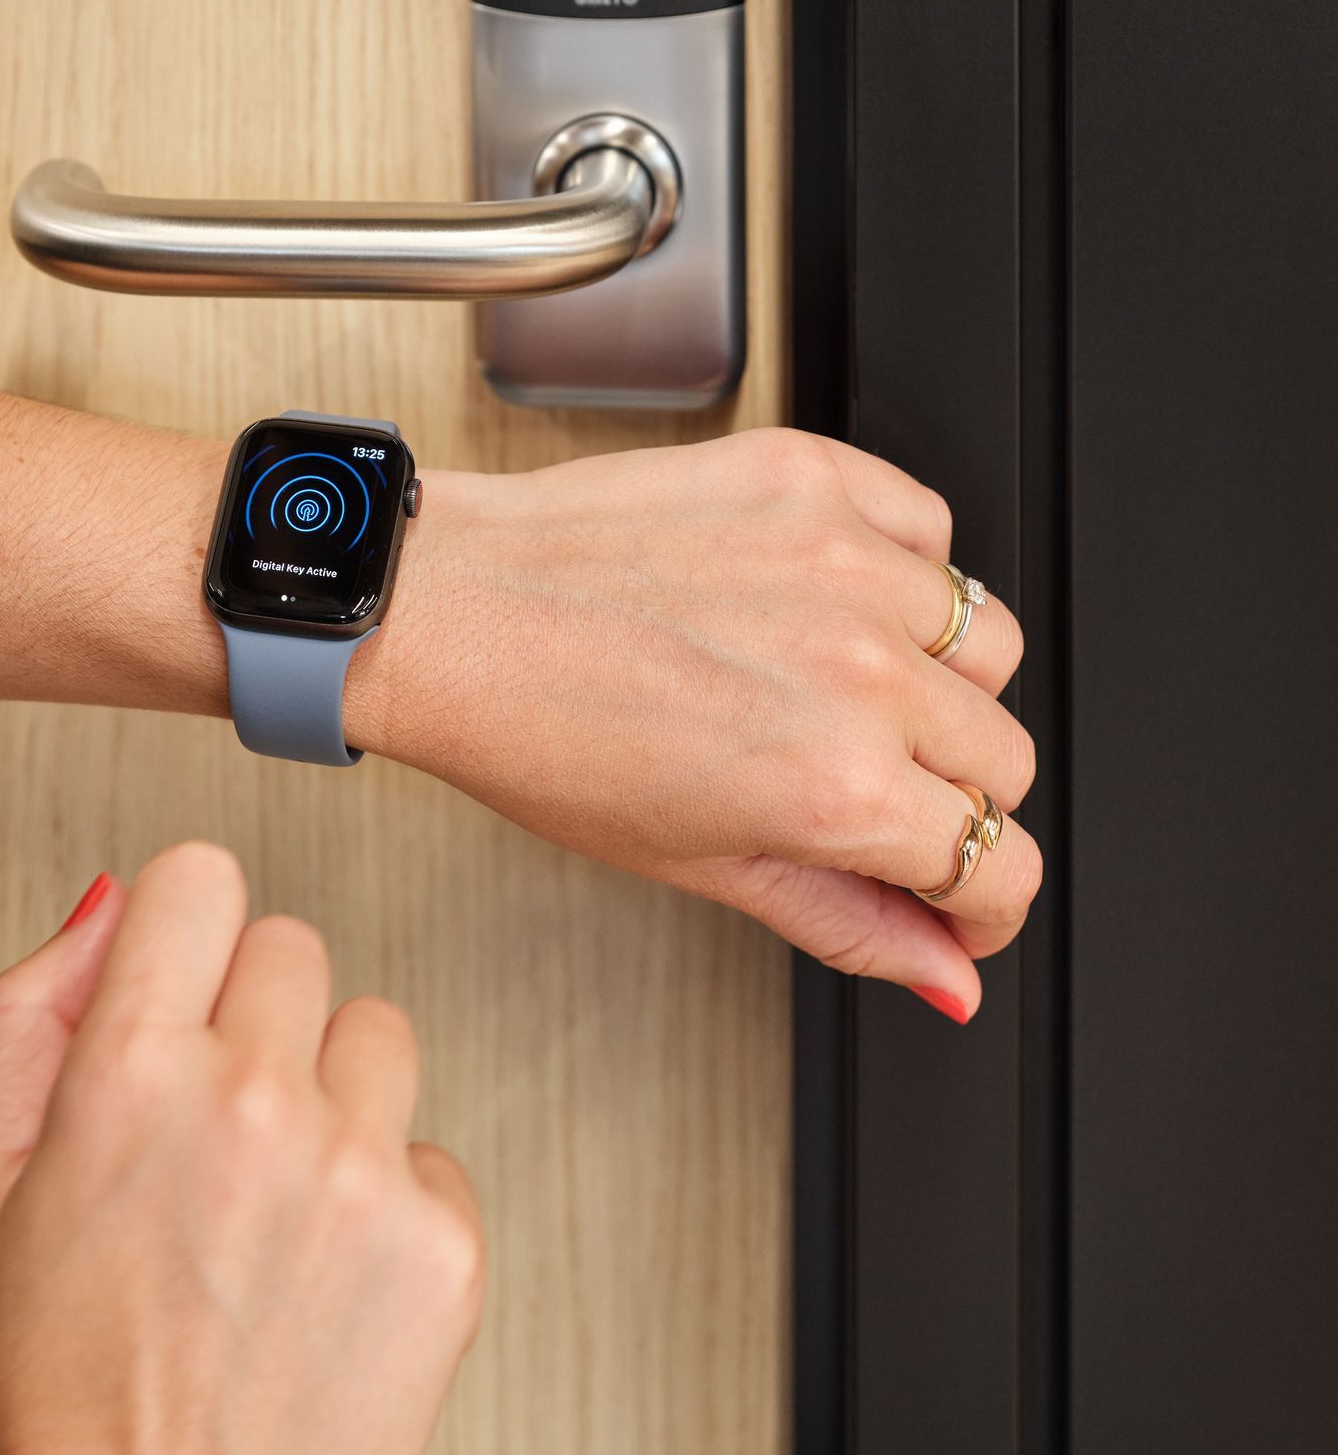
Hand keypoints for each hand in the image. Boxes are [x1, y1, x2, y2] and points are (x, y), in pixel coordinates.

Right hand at [0, 842, 484, 1454]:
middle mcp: (253, 1102)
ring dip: (330, 1096)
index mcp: (129, 1074)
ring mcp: (360, 1173)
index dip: (181, 935)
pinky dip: (386, 1201)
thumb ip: (29, 1016)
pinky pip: (429, 1146)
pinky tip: (319, 1279)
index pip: (200, 876)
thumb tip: (107, 902)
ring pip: (374, 1031)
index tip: (176, 988)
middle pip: (290, 946)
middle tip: (207, 1136)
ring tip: (269, 1211)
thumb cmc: (59, 1404)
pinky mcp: (443, 1246)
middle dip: (248, 1020)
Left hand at [354, 428, 1037, 1019]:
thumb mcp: (698, 862)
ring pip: (985, 645)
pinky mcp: (813, 479)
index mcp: (834, 785)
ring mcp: (842, 563)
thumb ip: (847, 920)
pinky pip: (930, 528)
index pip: (998, 860)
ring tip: (838, 688)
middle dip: (952, 799)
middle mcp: (858, 670)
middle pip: (1003, 758)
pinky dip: (903, 567)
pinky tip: (829, 598)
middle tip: (870, 794)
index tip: (951, 894)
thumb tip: (949, 976)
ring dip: (936, 682)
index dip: (980, 900)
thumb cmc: (539, 736)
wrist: (451, 610)